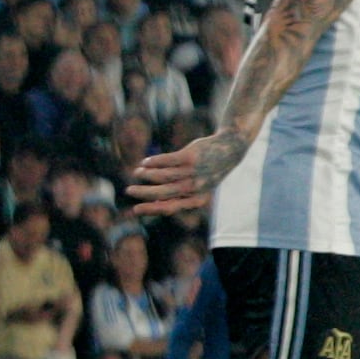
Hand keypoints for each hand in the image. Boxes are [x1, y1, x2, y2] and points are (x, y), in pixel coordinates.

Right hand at [128, 131, 248, 215]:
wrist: (230, 148)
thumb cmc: (210, 170)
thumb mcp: (199, 186)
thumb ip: (181, 195)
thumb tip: (156, 203)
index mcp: (197, 199)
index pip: (170, 207)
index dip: (151, 209)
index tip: (135, 209)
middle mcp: (194, 187)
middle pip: (162, 193)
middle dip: (143, 193)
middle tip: (129, 191)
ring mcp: (192, 171)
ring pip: (162, 176)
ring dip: (146, 175)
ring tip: (137, 172)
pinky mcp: (189, 156)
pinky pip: (165, 161)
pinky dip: (152, 162)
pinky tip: (145, 162)